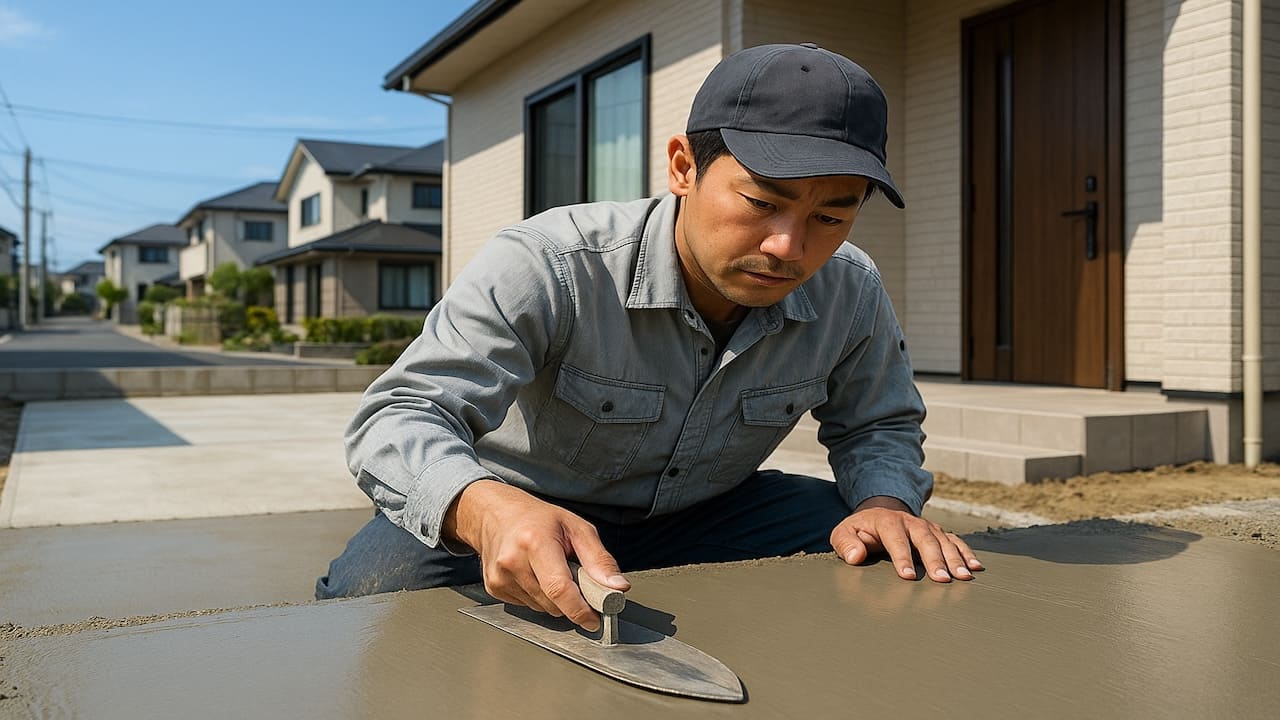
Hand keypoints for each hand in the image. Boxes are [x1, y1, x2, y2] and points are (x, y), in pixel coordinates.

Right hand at [443, 479, 629, 630]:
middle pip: (552, 603)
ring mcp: (499, 577)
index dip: (580, 610)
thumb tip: (618, 588)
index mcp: (534, 542)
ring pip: (541, 609)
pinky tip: (534, 575)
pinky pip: (527, 606)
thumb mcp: (576, 528)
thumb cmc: (538, 518)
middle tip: (574, 578)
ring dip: (554, 599)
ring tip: (550, 570)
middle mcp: (512, 561)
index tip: (594, 620)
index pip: (559, 589)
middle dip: (571, 600)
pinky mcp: (493, 588)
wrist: (496, 514)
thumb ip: (599, 560)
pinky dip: (538, 597)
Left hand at [829, 496, 983, 581]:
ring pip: (944, 541)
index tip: (907, 576)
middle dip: (934, 559)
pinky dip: (966, 553)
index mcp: (887, 521)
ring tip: (963, 577)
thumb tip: (856, 556)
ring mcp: (928, 527)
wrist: (880, 513)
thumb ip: (846, 543)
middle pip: (925, 539)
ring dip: (955, 559)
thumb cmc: (861, 530)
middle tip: (941, 579)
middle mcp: (911, 522)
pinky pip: (956, 542)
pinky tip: (975, 567)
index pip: (896, 538)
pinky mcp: (939, 533)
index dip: (902, 557)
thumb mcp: (844, 533)